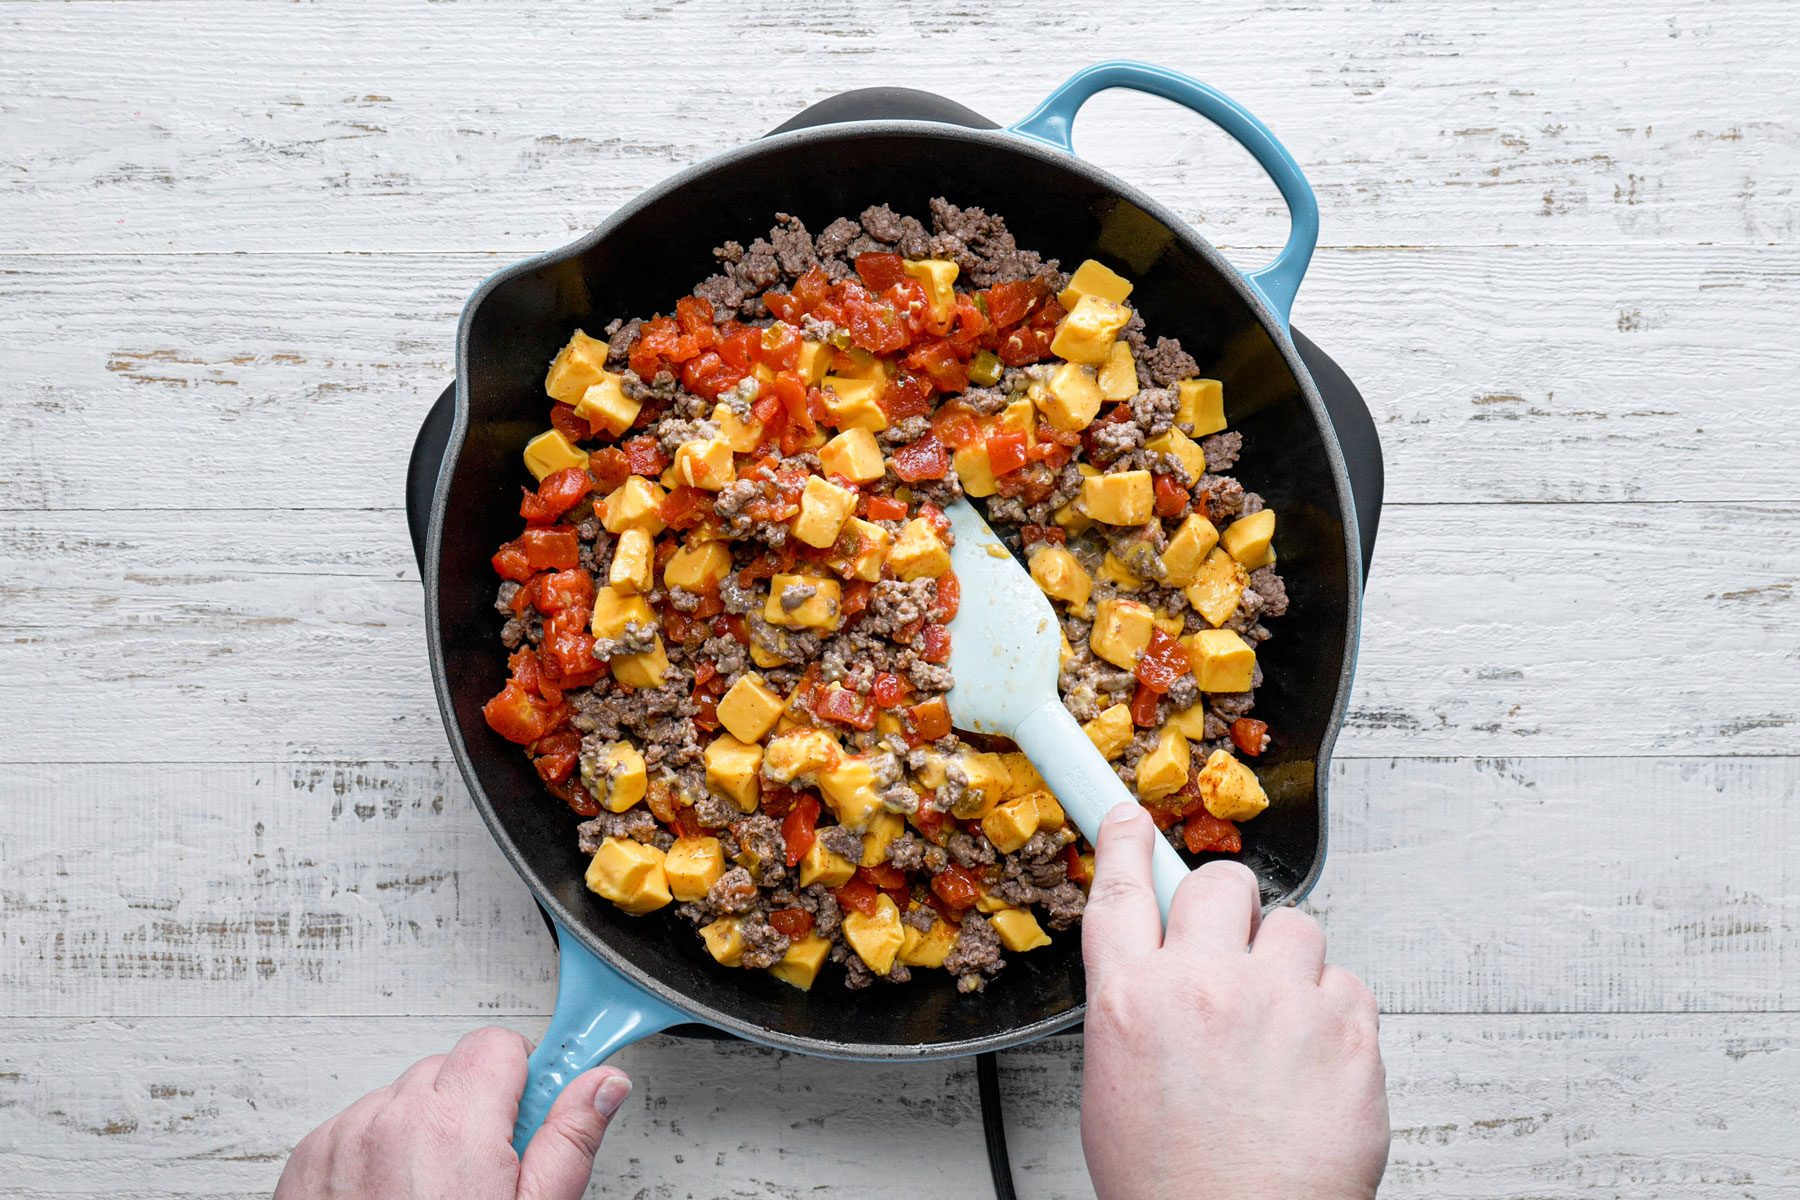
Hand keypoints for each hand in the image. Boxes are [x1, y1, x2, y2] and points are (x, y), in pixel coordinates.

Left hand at [274, 1027, 631, 1199]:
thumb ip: (570, 1139)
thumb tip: (603, 1084)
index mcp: (456, 1126)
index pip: (498, 1046)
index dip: (523, 1079)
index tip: (531, 1107)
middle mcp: (393, 1121)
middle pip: (451, 1070)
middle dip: (475, 1106)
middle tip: (487, 1168)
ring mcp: (345, 1139)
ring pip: (403, 1098)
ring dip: (424, 1128)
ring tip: (435, 1190)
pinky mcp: (311, 1160)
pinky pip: (357, 1125)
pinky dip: (378, 1149)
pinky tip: (395, 1195)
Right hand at [1078, 805, 1388, 1199]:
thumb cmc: (1175, 1185)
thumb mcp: (1116, 1084)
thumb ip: (1136, 1009)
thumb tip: (1162, 969)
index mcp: (1131, 1002)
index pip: (1124, 893)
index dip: (1130, 844)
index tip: (1133, 817)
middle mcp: (1204, 989)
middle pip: (1222, 885)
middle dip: (1232, 906)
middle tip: (1237, 946)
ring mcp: (1280, 1005)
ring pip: (1298, 927)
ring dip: (1291, 965)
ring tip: (1281, 1027)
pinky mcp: (1347, 1033)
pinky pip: (1349, 984)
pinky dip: (1335, 1014)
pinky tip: (1314, 1062)